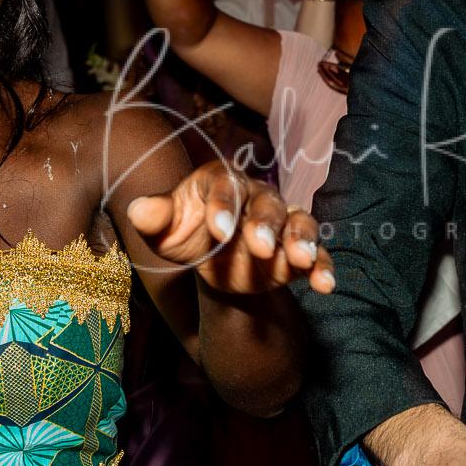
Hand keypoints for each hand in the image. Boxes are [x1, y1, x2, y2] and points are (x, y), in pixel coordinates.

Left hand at [125, 158, 334, 295]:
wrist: (213, 260)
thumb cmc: (187, 234)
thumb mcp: (164, 230)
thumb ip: (154, 218)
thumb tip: (140, 210)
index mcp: (221, 181)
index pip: (225, 186)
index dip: (223, 206)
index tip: (218, 230)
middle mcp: (257, 196)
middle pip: (267, 203)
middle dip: (265, 224)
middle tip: (260, 247)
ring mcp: (282, 222)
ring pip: (299, 222)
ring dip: (302, 240)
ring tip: (302, 260)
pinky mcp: (297, 249)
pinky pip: (317, 254)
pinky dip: (323, 267)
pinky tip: (325, 284)